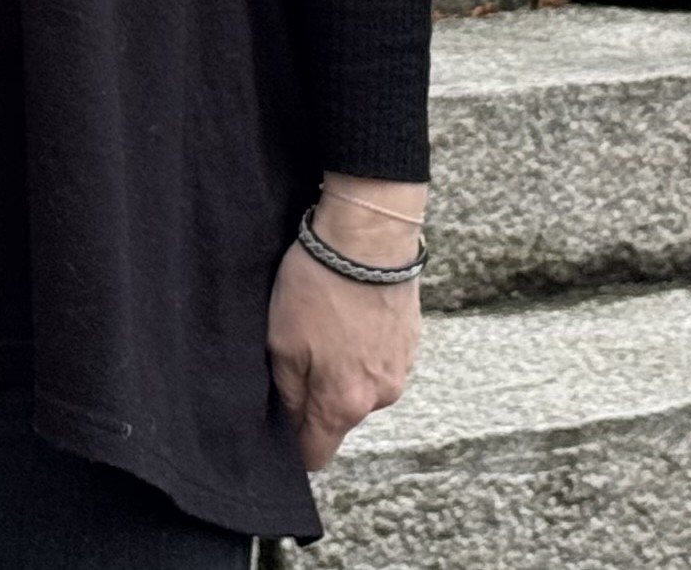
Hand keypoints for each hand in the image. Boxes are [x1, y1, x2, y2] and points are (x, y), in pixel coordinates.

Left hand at [268, 176, 424, 471]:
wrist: (369, 238)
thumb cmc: (319, 288)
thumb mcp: (282, 342)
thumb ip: (287, 393)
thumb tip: (290, 421)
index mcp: (345, 403)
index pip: (318, 452)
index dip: (294, 444)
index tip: (279, 425)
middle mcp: (380, 396)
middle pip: (338, 416)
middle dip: (316, 395)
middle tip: (296, 351)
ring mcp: (401, 369)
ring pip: (358, 386)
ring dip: (340, 368)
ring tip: (324, 325)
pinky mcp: (411, 342)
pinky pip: (377, 360)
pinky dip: (360, 346)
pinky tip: (346, 314)